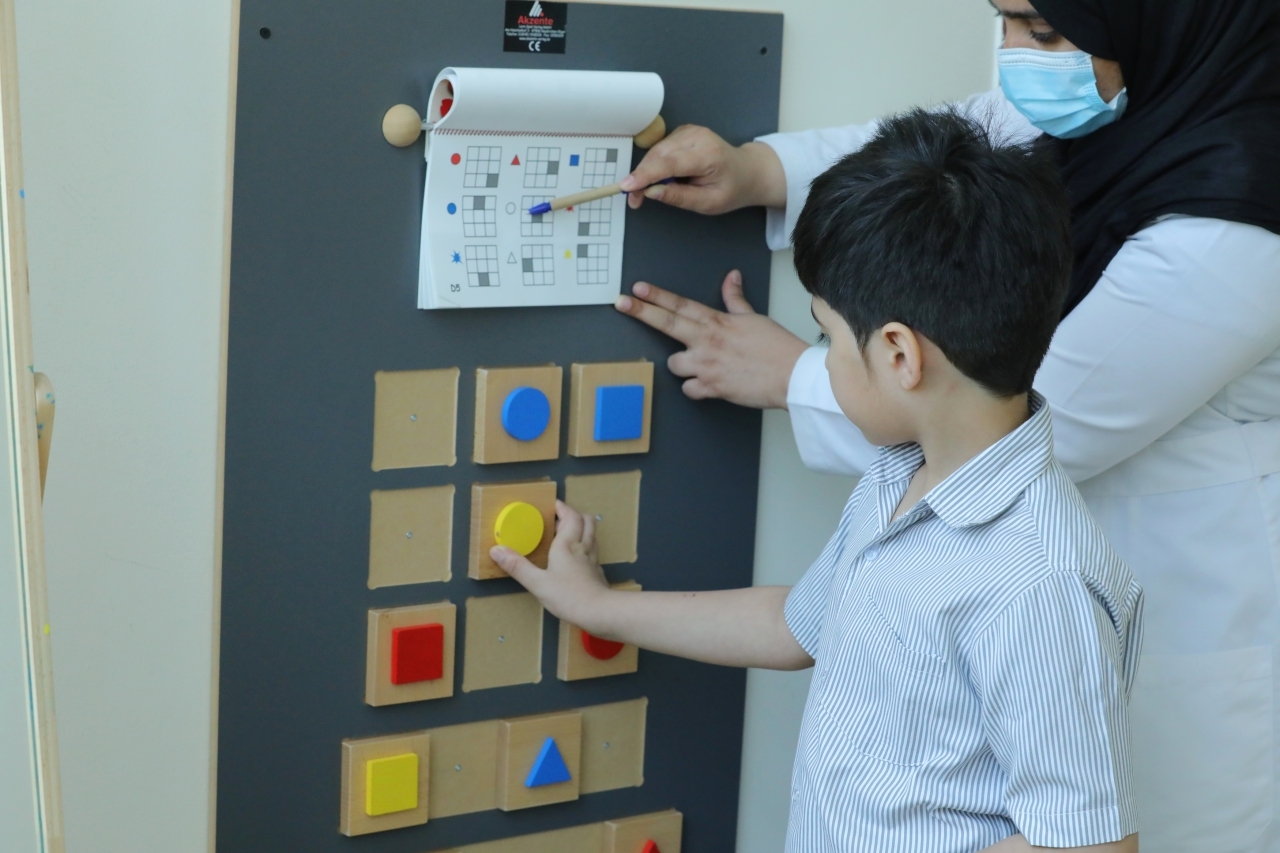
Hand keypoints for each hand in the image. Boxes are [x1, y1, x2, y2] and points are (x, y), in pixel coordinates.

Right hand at [490, 501, 611, 630]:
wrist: (600, 612)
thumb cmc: (568, 596)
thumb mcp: (537, 583)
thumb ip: (517, 566)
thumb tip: (496, 550)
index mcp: (567, 545)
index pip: (570, 516)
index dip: (562, 508)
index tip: (552, 505)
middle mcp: (583, 547)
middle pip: (586, 520)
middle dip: (573, 515)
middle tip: (559, 518)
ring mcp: (593, 559)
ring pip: (592, 534)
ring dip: (582, 528)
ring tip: (568, 532)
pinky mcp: (598, 572)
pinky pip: (594, 551)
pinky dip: (586, 546)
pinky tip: (577, 557)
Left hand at [615, 270, 808, 409]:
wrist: (792, 376)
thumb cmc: (777, 348)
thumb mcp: (754, 317)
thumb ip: (736, 300)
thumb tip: (731, 277)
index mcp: (718, 322)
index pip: (681, 304)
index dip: (657, 295)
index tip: (637, 288)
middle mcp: (708, 341)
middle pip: (667, 324)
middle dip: (641, 312)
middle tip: (621, 303)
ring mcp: (708, 365)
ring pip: (674, 363)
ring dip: (680, 364)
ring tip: (697, 364)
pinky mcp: (712, 388)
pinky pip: (689, 389)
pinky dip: (695, 388)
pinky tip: (706, 385)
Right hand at [619, 125, 786, 212]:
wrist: (746, 171)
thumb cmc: (731, 189)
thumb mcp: (708, 203)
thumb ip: (679, 197)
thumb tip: (651, 192)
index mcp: (708, 155)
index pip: (670, 163)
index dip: (645, 175)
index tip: (626, 186)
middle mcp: (697, 137)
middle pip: (658, 155)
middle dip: (641, 177)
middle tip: (634, 200)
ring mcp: (690, 131)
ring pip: (656, 151)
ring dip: (646, 172)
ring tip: (646, 191)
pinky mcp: (683, 132)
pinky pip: (661, 149)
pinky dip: (655, 164)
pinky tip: (662, 177)